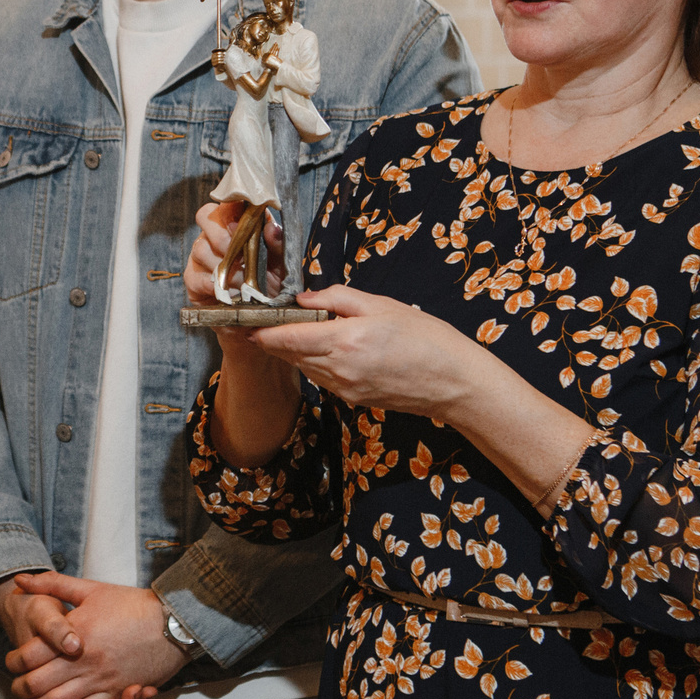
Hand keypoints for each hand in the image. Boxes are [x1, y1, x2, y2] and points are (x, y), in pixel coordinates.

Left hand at [2, 574, 185, 698]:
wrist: (174, 624)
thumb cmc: (132, 605)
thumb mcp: (92, 589)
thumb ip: (53, 584)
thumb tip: (20, 580)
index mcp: (76, 636)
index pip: (31, 656)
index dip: (14, 661)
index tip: (11, 662)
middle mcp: (86, 664)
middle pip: (39, 686)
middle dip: (22, 689)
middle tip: (17, 687)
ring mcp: (103, 683)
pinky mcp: (118, 696)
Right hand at [184, 199, 286, 307]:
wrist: (257, 322)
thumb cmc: (269, 288)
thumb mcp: (281, 267)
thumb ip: (277, 245)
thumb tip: (271, 226)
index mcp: (237, 226)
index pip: (228, 202)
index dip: (232, 204)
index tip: (243, 217)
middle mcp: (215, 236)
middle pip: (206, 216)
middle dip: (222, 235)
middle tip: (238, 255)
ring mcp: (200, 257)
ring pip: (200, 247)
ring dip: (221, 264)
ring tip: (240, 281)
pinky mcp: (193, 279)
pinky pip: (195, 275)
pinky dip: (212, 283)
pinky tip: (226, 292)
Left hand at [244, 285, 489, 417]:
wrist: (455, 382)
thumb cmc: (426, 337)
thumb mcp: (381, 304)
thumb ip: (337, 298)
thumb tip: (304, 299)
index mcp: (344, 342)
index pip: (286, 338)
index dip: (262, 330)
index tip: (245, 320)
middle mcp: (338, 370)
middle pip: (289, 354)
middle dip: (273, 339)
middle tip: (260, 321)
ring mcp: (344, 389)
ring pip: (304, 367)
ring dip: (294, 350)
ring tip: (294, 329)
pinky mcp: (353, 400)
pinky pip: (322, 378)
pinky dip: (315, 362)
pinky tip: (326, 348)